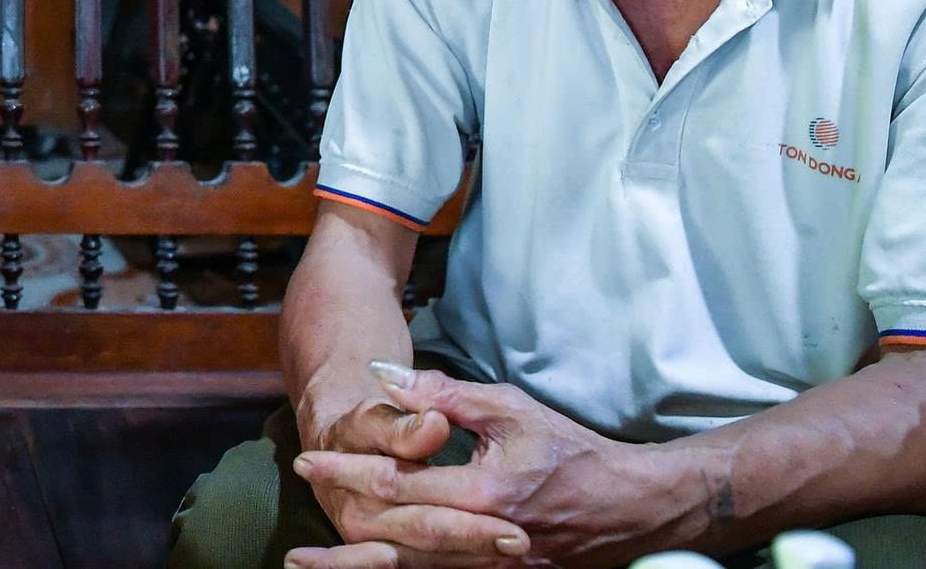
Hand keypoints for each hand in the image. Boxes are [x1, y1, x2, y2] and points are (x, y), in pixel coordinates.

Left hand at [291, 363, 649, 568]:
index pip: (398, 484)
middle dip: (341, 538)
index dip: (347, 472)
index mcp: (485, 493)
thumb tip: (384, 374)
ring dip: (361, 568)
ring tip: (313, 566)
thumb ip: (444, 395)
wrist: (631, 505)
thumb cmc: (570, 448)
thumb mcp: (508, 408)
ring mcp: (498, 567)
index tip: (305, 461)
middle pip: (397, 542)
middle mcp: (487, 540)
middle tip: (294, 538)